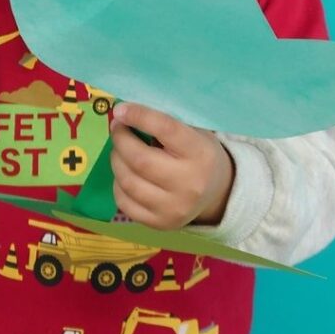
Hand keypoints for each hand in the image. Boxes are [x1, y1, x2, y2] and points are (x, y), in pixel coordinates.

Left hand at [109, 102, 233, 228]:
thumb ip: (165, 122)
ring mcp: (174, 208)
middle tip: (117, 127)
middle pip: (141, 160)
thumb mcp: (194, 132)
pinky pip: (124, 203)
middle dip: (121, 140)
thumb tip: (126, 112)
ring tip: (119, 149)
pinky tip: (125, 172)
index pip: (166, 129)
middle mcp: (189, 184)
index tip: (120, 109)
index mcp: (200, 153)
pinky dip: (118, 184)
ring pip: (128, 182)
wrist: (218, 192)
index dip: (139, 116)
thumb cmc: (200, 153)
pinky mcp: (160, 224)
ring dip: (116, 160)